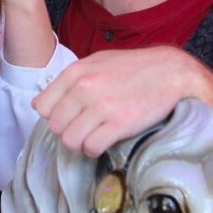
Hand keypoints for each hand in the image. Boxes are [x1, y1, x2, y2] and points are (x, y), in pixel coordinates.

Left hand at [32, 46, 212, 156]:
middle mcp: (86, 88)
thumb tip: (41, 103)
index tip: (67, 118)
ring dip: (79, 145)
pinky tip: (103, 143)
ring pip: (70, 140)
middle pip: (55, 126)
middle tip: (82, 131)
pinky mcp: (120, 123)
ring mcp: (102, 106)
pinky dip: (94, 150)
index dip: (53, 116)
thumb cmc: (133, 68)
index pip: (42, 106)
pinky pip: (92, 147)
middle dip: (66, 132)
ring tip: (91, 139)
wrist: (170, 72)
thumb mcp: (97, 63)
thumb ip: (70, 80)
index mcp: (77, 72)